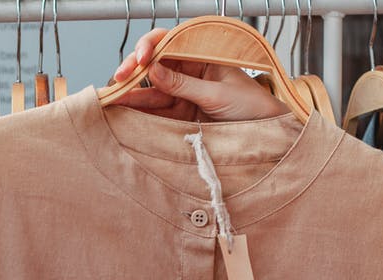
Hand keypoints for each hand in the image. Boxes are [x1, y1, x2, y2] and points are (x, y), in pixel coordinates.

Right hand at [109, 29, 288, 121]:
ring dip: (132, 93)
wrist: (268, 133)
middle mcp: (189, 71)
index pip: (170, 42)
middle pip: (154, 65)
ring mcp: (183, 93)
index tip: (140, 58)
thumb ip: (183, 84)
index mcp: (202, 55)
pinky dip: (140, 111)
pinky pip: (156, 111)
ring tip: (113, 98)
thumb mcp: (217, 93)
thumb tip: (152, 70)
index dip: (150, 47)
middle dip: (134, 70)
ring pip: (152, 89)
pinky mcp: (180, 115)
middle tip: (119, 78)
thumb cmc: (253, 106)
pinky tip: (124, 110)